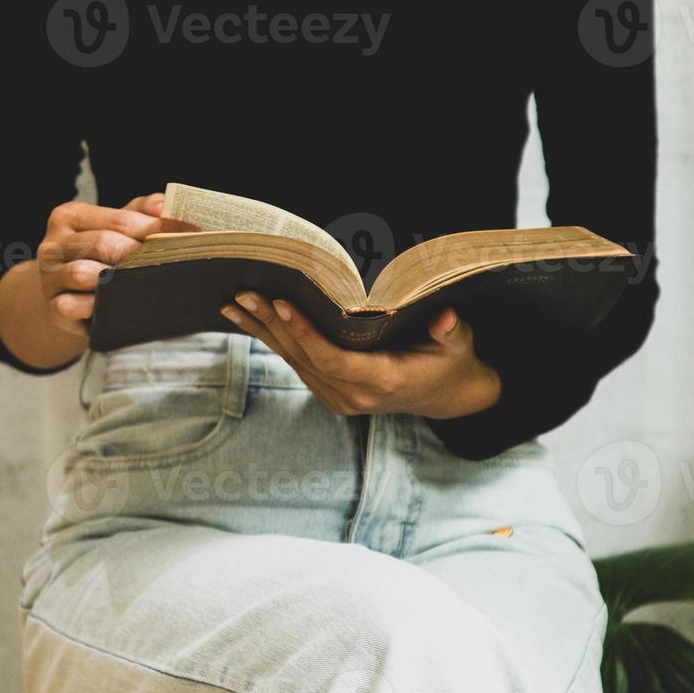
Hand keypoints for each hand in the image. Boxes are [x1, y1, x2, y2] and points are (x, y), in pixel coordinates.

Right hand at [34, 193, 187, 337]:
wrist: (66, 298)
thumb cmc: (99, 258)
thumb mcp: (115, 230)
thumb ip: (139, 213)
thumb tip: (163, 205)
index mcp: (69, 216)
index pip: (118, 219)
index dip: (153, 229)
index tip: (183, 238)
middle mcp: (53, 243)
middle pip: (102, 243)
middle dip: (137, 255)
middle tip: (167, 264)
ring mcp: (49, 277)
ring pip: (82, 273)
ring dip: (114, 280)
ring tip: (141, 284)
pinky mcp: (53, 307)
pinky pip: (71, 306)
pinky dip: (95, 306)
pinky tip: (115, 307)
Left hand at [220, 294, 501, 418]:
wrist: (448, 396)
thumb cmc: (452, 361)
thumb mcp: (460, 345)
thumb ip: (451, 332)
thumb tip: (446, 319)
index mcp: (383, 381)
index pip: (334, 359)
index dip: (305, 333)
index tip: (282, 304)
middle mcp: (354, 395)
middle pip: (304, 357)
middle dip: (272, 324)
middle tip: (244, 295)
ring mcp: (339, 397)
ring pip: (294, 361)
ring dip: (262, 331)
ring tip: (233, 304)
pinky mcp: (330, 391)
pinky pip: (297, 363)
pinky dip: (273, 339)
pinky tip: (248, 319)